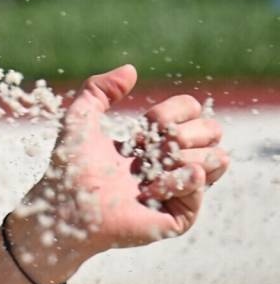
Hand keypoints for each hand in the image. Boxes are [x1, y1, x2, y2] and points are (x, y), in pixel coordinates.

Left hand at [17, 65, 230, 281]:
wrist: (65, 206)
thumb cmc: (70, 167)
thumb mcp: (80, 119)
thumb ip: (99, 89)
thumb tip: (131, 69)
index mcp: (159, 140)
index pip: (192, 109)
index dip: (169, 112)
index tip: (139, 129)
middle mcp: (176, 164)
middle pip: (214, 130)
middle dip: (179, 133)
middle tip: (147, 149)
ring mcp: (183, 190)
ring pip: (219, 157)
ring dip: (179, 157)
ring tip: (147, 170)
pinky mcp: (183, 214)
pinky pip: (199, 182)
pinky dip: (171, 180)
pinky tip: (145, 191)